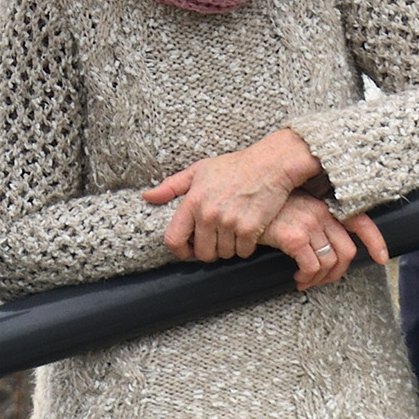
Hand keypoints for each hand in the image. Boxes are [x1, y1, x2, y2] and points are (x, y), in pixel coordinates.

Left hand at [142, 127, 321, 261]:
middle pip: (202, 253)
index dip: (179, 251)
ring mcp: (229, 222)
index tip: (188, 250)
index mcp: (193, 201)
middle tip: (217, 240)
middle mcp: (208, 214)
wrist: (270, 164)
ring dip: (229, 248)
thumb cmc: (234, 166)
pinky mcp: (250, 229)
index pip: (173, 239)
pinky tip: (248, 232)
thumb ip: (172, 186)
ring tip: (233, 231)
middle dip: (209, 251)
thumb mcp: (199, 170)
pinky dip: (246, 247)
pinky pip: (243, 252)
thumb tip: (147, 196)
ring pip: (224, 254)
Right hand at [265, 193, 387, 291]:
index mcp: (324, 204)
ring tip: (305, 281)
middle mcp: (321, 212)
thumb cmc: (264, 211)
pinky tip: (297, 278)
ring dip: (319, 279)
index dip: (375, 241)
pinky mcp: (294, 236)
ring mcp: (309, 223)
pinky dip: (307, 278)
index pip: (360, 221)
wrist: (240, 206)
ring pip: (330, 262)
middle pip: (346, 251)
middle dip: (337, 273)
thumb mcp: (294, 209)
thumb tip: (325, 247)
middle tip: (321, 280)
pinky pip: (311, 266)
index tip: (382, 258)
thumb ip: (313, 221)